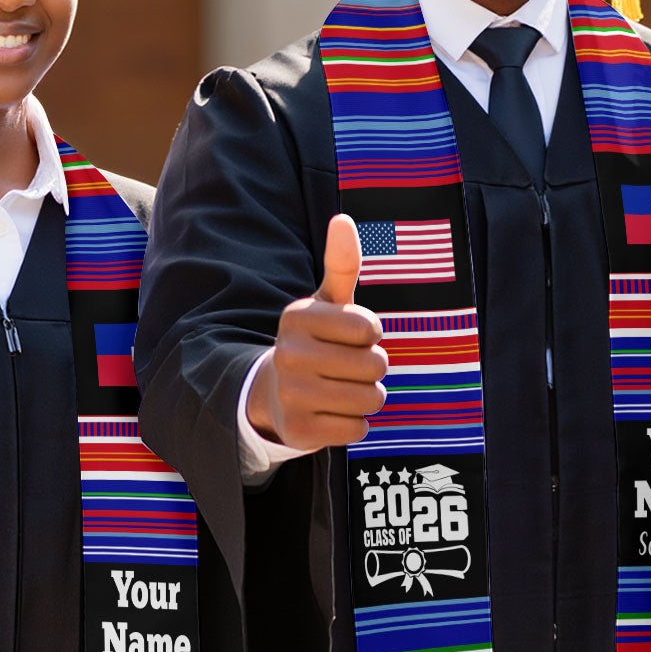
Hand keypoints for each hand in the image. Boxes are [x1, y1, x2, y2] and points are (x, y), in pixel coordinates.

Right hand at [246, 214, 388, 451]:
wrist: (274, 393)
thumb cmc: (316, 340)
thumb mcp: (328, 302)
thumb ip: (341, 263)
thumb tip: (343, 219)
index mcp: (297, 317)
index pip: (370, 329)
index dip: (371, 335)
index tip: (350, 336)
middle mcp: (288, 354)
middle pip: (376, 366)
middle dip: (372, 368)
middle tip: (345, 366)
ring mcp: (290, 395)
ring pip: (371, 399)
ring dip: (367, 396)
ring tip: (341, 388)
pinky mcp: (298, 432)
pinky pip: (358, 429)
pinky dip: (354, 423)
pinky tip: (330, 413)